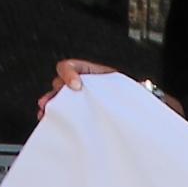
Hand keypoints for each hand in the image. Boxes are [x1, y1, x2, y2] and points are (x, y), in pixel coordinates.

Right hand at [43, 58, 175, 117]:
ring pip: (57, 97)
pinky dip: (53, 114)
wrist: (136, 110)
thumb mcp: (131, 89)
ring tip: (45, 111)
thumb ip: (133, 86)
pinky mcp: (76, 112)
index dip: (70, 74)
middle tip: (51, 102)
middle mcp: (82, 84)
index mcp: (93, 73)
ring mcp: (77, 98)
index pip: (73, 66)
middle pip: (60, 82)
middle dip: (55, 92)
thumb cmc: (133, 97)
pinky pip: (60, 110)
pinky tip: (48, 120)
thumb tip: (142, 85)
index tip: (77, 87)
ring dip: (50, 102)